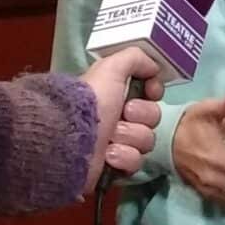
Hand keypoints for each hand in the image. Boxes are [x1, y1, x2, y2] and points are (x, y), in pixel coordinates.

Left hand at [80, 48, 163, 191]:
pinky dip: (123, 158)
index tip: (151, 92)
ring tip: (110, 138)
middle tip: (123, 115)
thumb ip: (134, 58)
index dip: (154, 93)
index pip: (150, 95)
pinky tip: (108, 155)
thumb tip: (154, 67)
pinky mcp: (115, 166)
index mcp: (116, 95)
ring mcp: (117, 143)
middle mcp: (118, 117)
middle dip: (140, 116)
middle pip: (152, 118)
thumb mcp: (110, 69)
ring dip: (129, 138)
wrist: (70, 139)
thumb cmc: (91, 101)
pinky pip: (135, 162)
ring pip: (146, 141)